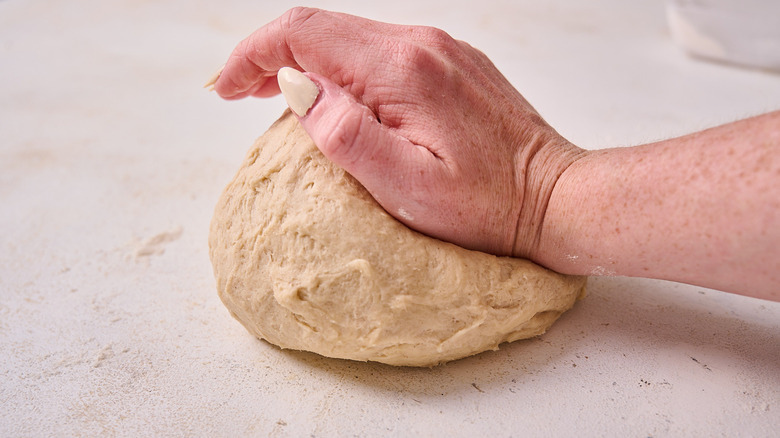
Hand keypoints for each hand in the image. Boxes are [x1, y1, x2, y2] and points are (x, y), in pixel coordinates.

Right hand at [214, 7, 583, 257]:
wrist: (558, 198)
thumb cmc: (488, 207)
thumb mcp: (409, 187)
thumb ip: (346, 134)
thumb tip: (298, 88)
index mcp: (404, 69)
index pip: (304, 33)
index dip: (253, 55)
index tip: (224, 89)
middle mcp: (422, 44)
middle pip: (323, 28)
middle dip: (270, 56)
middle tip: (237, 94)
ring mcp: (440, 50)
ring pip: (350, 39)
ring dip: (305, 62)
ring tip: (273, 97)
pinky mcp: (451, 64)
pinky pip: (381, 54)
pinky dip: (342, 70)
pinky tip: (334, 98)